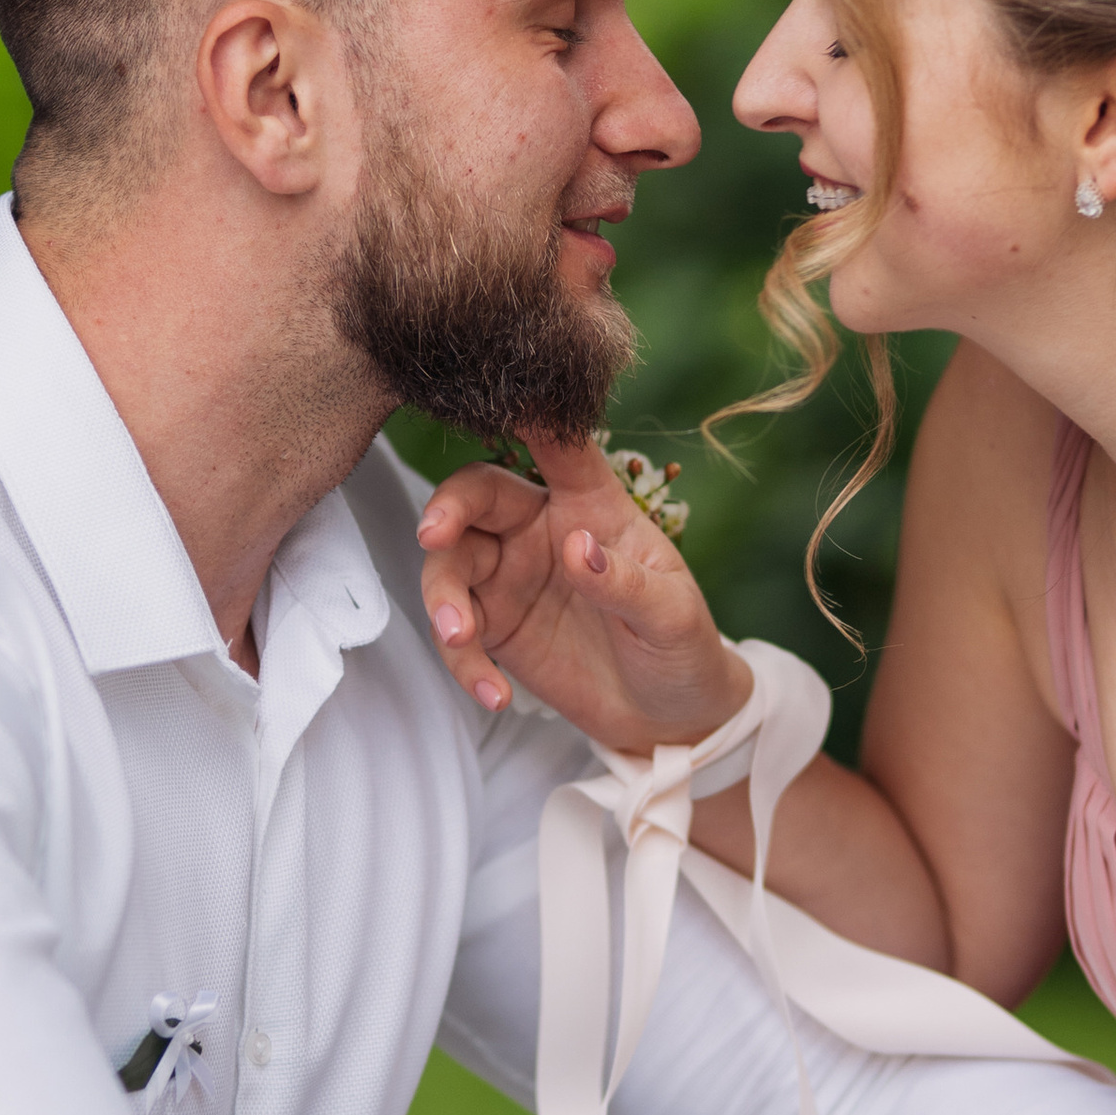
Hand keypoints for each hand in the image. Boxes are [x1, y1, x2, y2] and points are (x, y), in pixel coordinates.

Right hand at [416, 436, 747, 753]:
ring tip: (462, 638)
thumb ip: (624, 581)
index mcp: (593, 505)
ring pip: (451, 564)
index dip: (528, 414)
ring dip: (444, 598)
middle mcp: (542, 530)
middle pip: (477, 497)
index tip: (496, 394)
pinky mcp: (495, 628)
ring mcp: (511, 578)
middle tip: (432, 534)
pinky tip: (494, 694)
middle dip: (447, 508)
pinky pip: (458, 634)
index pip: (558, 449)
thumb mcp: (671, 617)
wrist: (669, 719)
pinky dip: (465, 663)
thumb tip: (575, 546)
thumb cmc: (683, 648)